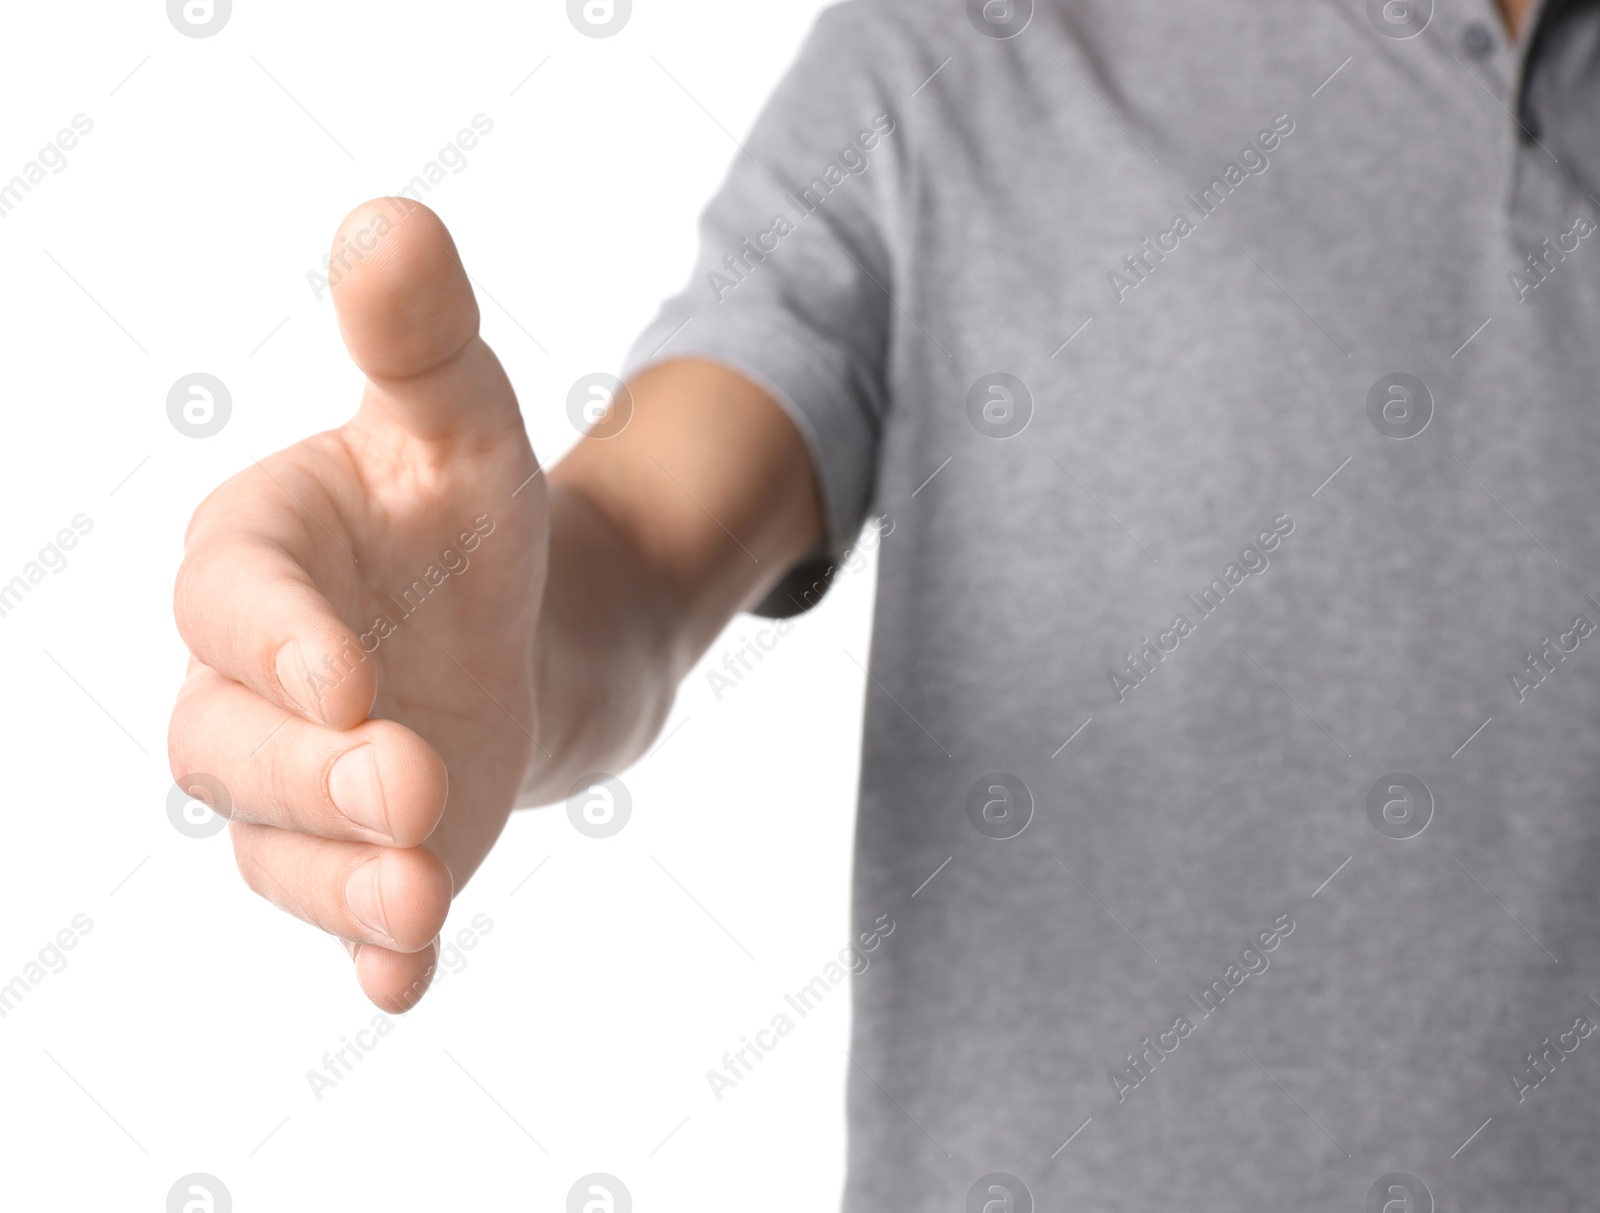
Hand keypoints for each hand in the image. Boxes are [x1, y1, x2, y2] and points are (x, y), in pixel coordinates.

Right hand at [168, 199, 545, 1010]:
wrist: (515, 622)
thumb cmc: (469, 515)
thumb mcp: (466, 421)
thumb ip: (425, 339)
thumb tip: (393, 216)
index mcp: (258, 557)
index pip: (229, 601)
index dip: (272, 643)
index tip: (345, 677)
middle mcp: (249, 679)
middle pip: (228, 741)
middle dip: (311, 773)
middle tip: (413, 785)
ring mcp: (295, 779)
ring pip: (271, 841)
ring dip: (338, 875)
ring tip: (421, 894)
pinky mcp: (353, 851)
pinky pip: (338, 910)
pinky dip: (369, 947)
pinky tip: (405, 982)